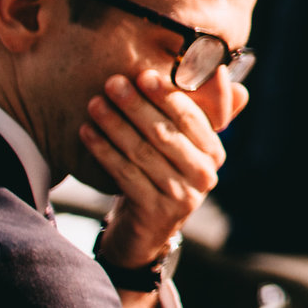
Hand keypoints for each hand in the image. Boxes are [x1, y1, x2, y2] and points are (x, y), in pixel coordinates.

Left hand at [89, 67, 225, 273]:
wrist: (144, 234)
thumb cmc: (160, 178)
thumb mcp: (180, 149)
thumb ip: (196, 115)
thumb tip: (221, 74)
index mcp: (213, 154)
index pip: (192, 118)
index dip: (167, 95)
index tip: (144, 74)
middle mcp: (204, 175)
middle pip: (165, 133)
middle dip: (136, 105)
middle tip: (112, 83)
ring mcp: (181, 196)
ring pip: (142, 152)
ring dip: (115, 124)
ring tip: (94, 104)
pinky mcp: (154, 211)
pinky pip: (124, 173)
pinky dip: (103, 150)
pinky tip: (86, 132)